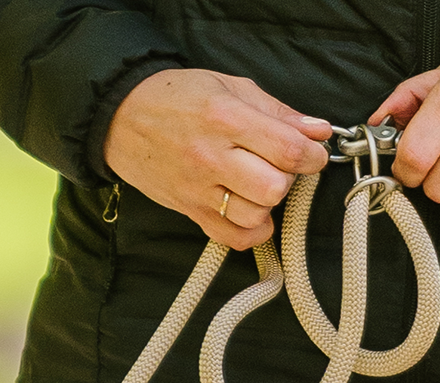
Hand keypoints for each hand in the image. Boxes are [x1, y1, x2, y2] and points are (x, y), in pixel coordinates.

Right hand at [104, 69, 331, 248]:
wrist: (122, 119)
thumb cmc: (177, 98)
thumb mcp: (230, 88)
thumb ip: (277, 112)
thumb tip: (317, 131)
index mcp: (226, 119)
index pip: (286, 149)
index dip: (312, 155)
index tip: (313, 153)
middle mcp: (211, 158)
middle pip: (272, 188)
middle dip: (287, 178)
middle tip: (280, 166)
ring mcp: (197, 190)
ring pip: (254, 216)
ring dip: (267, 203)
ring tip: (260, 186)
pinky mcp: (188, 210)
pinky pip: (230, 237)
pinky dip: (250, 232)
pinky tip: (252, 213)